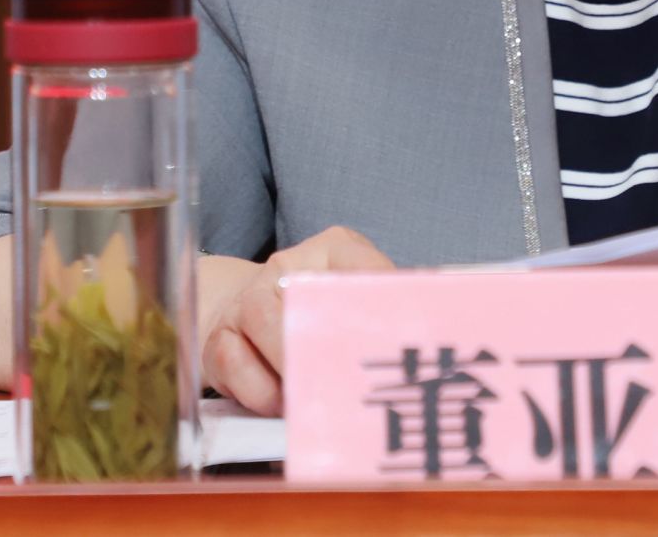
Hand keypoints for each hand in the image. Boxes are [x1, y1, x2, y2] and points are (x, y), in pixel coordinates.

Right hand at [200, 225, 393, 413]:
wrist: (239, 311)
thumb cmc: (312, 311)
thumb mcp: (351, 297)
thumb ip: (388, 308)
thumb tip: (440, 324)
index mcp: (331, 251)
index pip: (357, 263)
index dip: (378, 295)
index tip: (400, 334)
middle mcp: (284, 267)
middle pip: (302, 298)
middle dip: (326, 345)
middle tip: (353, 380)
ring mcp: (246, 301)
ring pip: (264, 327)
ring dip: (293, 372)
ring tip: (315, 401)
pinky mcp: (217, 339)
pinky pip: (235, 366)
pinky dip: (263, 394)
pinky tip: (284, 406)